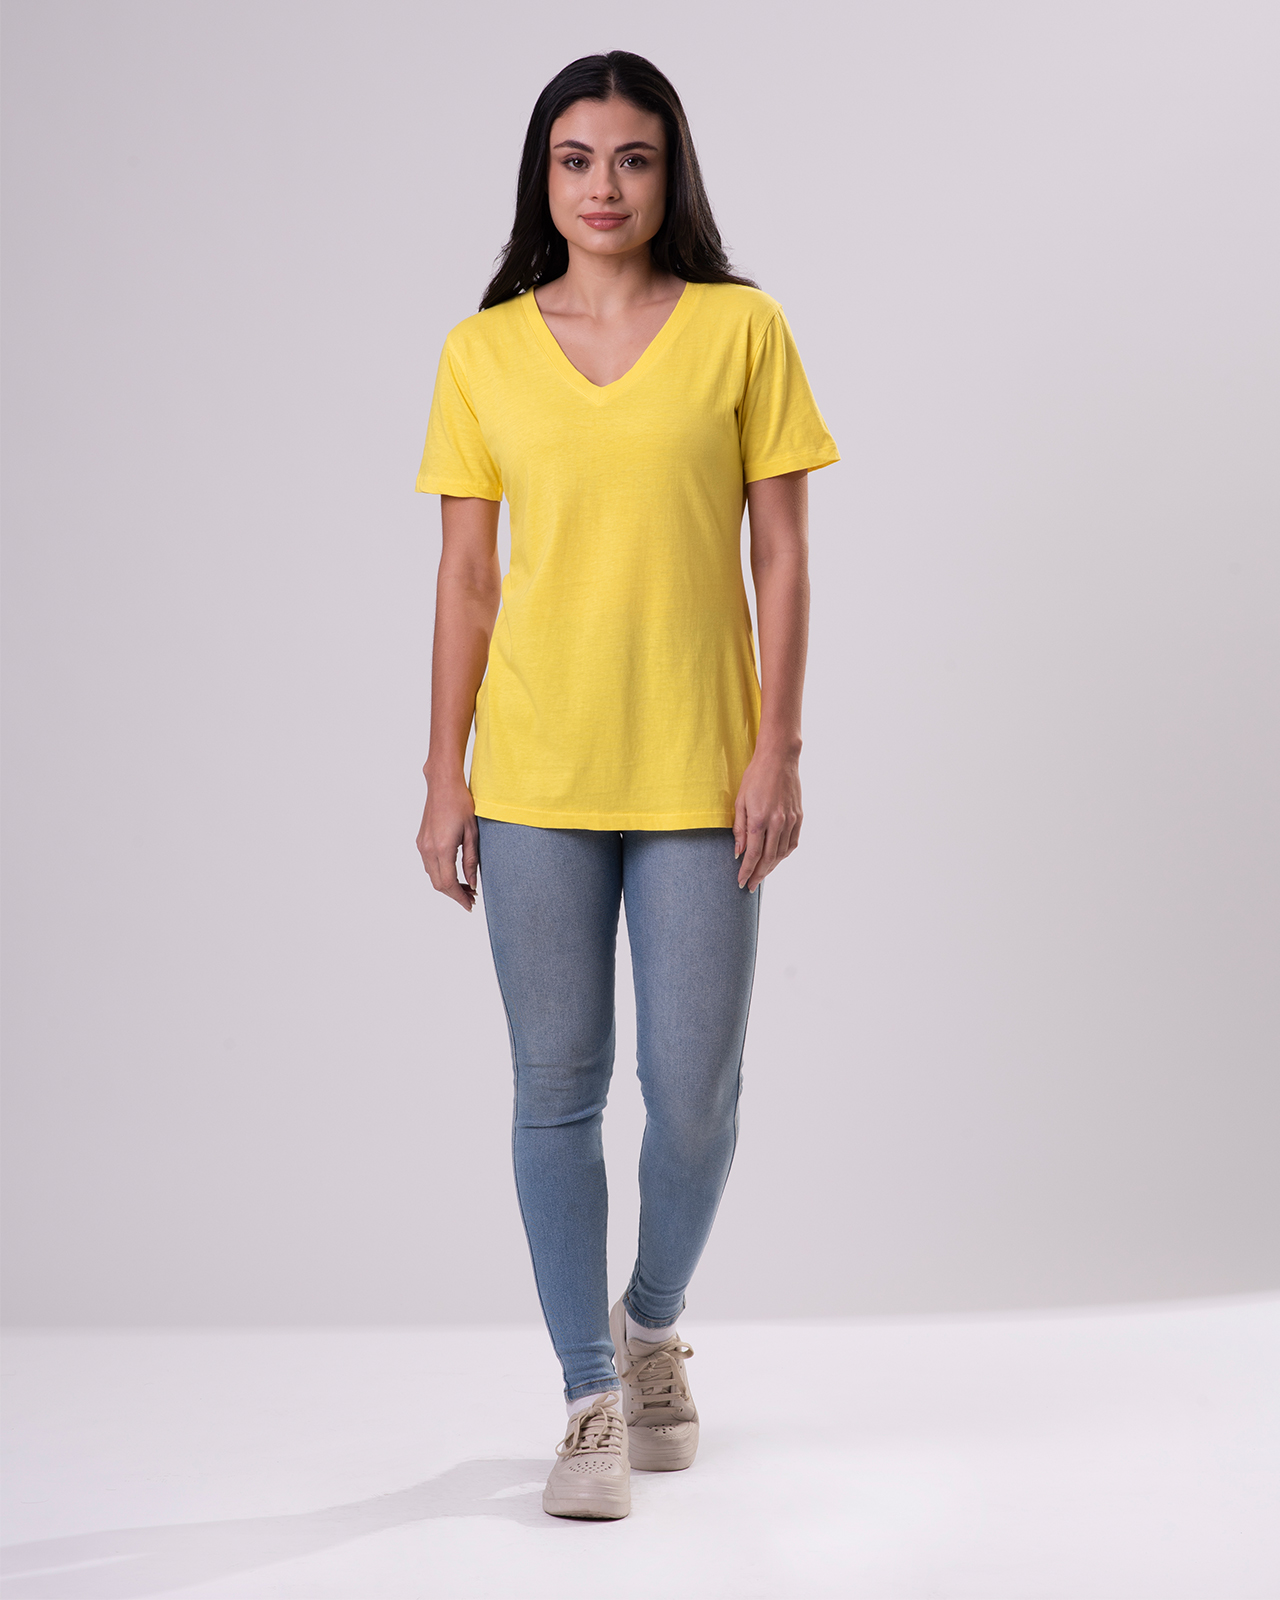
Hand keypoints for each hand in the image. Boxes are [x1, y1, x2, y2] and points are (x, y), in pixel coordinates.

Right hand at [416, 769, 478, 910]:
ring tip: (467, 887)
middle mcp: (428, 849)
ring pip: (432, 876)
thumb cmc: (461, 804)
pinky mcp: (421, 841)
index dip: (460, 897)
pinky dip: (441, 874)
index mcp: (442, 848)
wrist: (443, 785)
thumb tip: (472, 883)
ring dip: (448, 885)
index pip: (448, 883)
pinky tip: (454, 873)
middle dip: (455, 894)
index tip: (470, 905)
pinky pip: (429, 865)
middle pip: (438, 884)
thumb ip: (471, 860)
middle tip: (472, 898)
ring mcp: (422, 845)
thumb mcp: (472, 833)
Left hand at [733, 742, 802, 891]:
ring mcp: (790, 820)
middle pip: (768, 858)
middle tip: (750, 886)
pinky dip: (784, 854)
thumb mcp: (740, 801)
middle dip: (758, 874)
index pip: (753, 854)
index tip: (741, 882)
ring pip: (781, 853)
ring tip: (761, 875)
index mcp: (759, 819)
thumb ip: (739, 829)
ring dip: (771, 867)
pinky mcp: (799, 816)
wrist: (779, 759)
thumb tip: (738, 852)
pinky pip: (792, 842)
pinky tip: (777, 859)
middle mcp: (777, 822)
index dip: (746, 871)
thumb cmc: (755, 777)